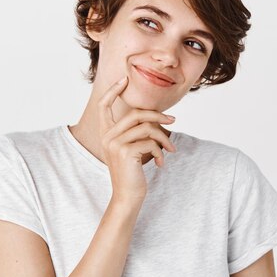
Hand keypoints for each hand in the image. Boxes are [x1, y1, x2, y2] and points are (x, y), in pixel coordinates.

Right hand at [98, 76, 176, 202]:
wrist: (128, 197)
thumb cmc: (133, 173)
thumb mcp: (132, 149)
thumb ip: (137, 132)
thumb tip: (159, 117)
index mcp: (106, 133)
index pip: (103, 105)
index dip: (112, 90)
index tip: (124, 79)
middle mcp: (107, 136)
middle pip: (135, 113)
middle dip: (157, 115)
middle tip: (173, 121)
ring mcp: (115, 144)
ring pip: (147, 127)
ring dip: (164, 137)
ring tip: (171, 148)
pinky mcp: (125, 152)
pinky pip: (150, 141)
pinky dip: (160, 151)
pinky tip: (160, 163)